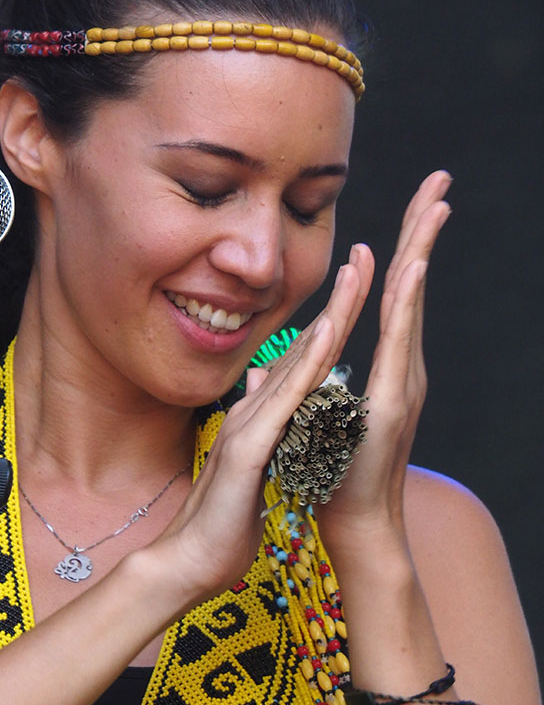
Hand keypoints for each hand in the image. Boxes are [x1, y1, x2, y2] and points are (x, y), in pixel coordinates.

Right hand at [150, 246, 373, 605]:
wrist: (187, 561)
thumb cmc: (221, 524)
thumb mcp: (250, 472)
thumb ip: (260, 436)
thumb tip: (263, 407)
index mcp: (261, 422)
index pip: (304, 366)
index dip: (331, 326)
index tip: (359, 292)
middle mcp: (255, 414)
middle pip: (304, 350)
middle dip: (338, 305)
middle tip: (367, 259)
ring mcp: (249, 427)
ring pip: (297, 363)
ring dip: (329, 318)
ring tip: (358, 275)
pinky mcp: (247, 449)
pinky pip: (286, 400)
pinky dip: (309, 364)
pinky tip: (330, 334)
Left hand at [316, 170, 451, 542]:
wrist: (353, 525)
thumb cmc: (331, 475)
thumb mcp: (306, 418)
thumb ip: (292, 385)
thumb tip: (264, 364)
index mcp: (383, 364)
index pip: (392, 292)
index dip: (401, 245)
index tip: (413, 201)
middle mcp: (402, 366)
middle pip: (413, 284)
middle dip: (423, 230)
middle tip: (441, 179)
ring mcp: (403, 382)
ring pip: (412, 303)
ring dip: (422, 251)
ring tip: (435, 204)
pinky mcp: (395, 402)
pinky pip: (399, 342)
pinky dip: (405, 302)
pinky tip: (411, 266)